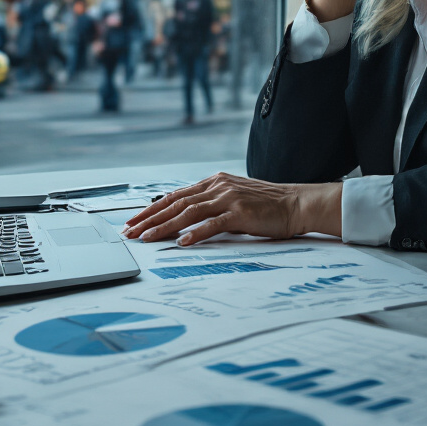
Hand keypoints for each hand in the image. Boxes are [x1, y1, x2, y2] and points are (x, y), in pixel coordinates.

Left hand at [121, 173, 342, 245]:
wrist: (297, 204)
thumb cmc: (267, 206)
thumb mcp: (233, 199)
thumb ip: (211, 205)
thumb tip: (185, 220)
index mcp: (213, 183)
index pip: (174, 196)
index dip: (151, 209)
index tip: (133, 222)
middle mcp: (217, 187)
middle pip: (175, 203)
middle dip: (149, 219)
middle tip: (130, 232)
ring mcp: (228, 198)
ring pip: (188, 212)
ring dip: (164, 227)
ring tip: (147, 238)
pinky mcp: (241, 213)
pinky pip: (213, 223)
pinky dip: (196, 232)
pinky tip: (182, 242)